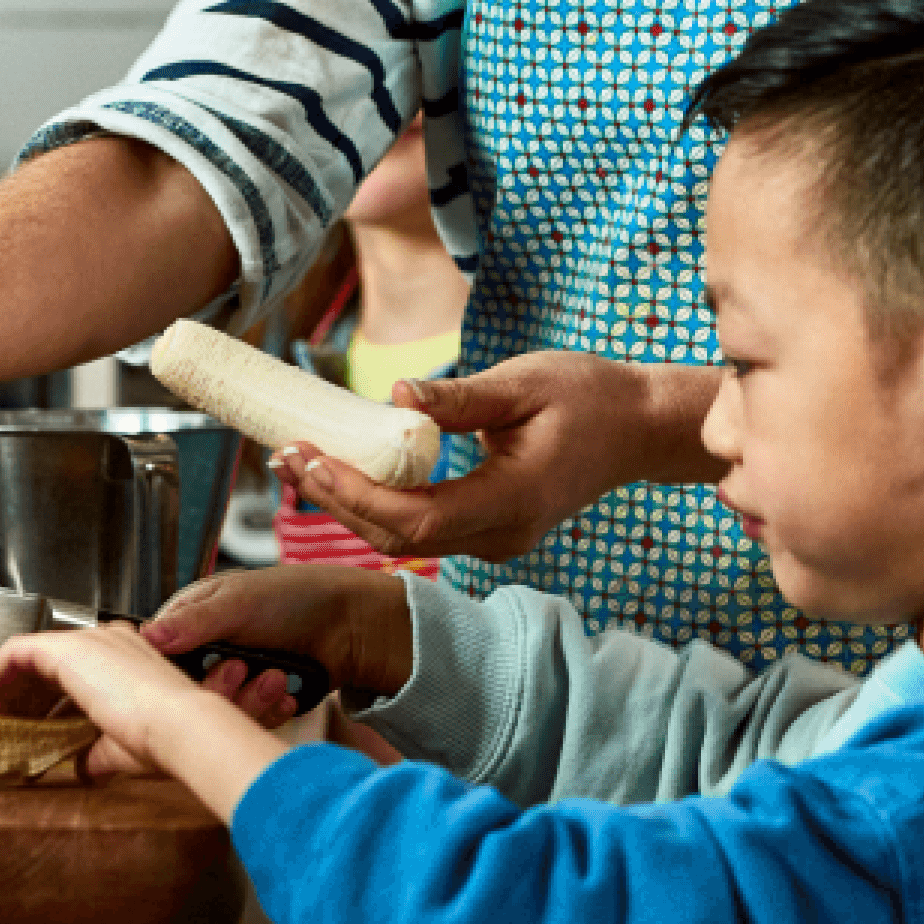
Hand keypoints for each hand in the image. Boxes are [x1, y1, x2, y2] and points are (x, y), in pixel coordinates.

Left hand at [0, 622, 282, 820]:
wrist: (179, 725)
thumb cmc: (165, 736)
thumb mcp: (122, 748)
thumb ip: (96, 754)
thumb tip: (83, 769)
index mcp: (128, 658)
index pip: (75, 670)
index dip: (47, 695)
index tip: (30, 720)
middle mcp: (109, 641)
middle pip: (51, 660)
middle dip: (24, 692)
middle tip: (3, 719)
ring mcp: (89, 641)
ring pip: (31, 653)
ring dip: (7, 684)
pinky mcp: (68, 649)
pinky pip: (18, 651)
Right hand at [143, 564, 413, 725]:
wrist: (352, 625)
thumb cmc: (295, 597)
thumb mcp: (239, 601)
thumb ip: (194, 621)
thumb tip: (147, 637)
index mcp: (191, 618)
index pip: (156, 657)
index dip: (169, 673)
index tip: (191, 675)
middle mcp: (206, 651)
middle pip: (187, 692)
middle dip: (218, 688)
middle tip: (242, 671)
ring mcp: (232, 679)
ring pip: (218, 712)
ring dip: (249, 701)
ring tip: (277, 679)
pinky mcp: (255, 702)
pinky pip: (247, 722)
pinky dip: (268, 711)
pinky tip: (287, 695)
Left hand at [276, 350, 721, 563]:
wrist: (639, 429)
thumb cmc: (590, 397)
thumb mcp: (526, 382)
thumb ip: (461, 398)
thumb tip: (397, 393)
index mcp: (513, 500)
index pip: (414, 518)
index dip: (354, 494)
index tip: (308, 456)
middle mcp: (501, 536)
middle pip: (397, 540)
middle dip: (334, 500)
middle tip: (284, 455)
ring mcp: (497, 540)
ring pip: (405, 541)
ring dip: (348, 504)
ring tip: (299, 462)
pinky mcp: (490, 531)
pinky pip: (423, 529)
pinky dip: (378, 504)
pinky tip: (346, 472)